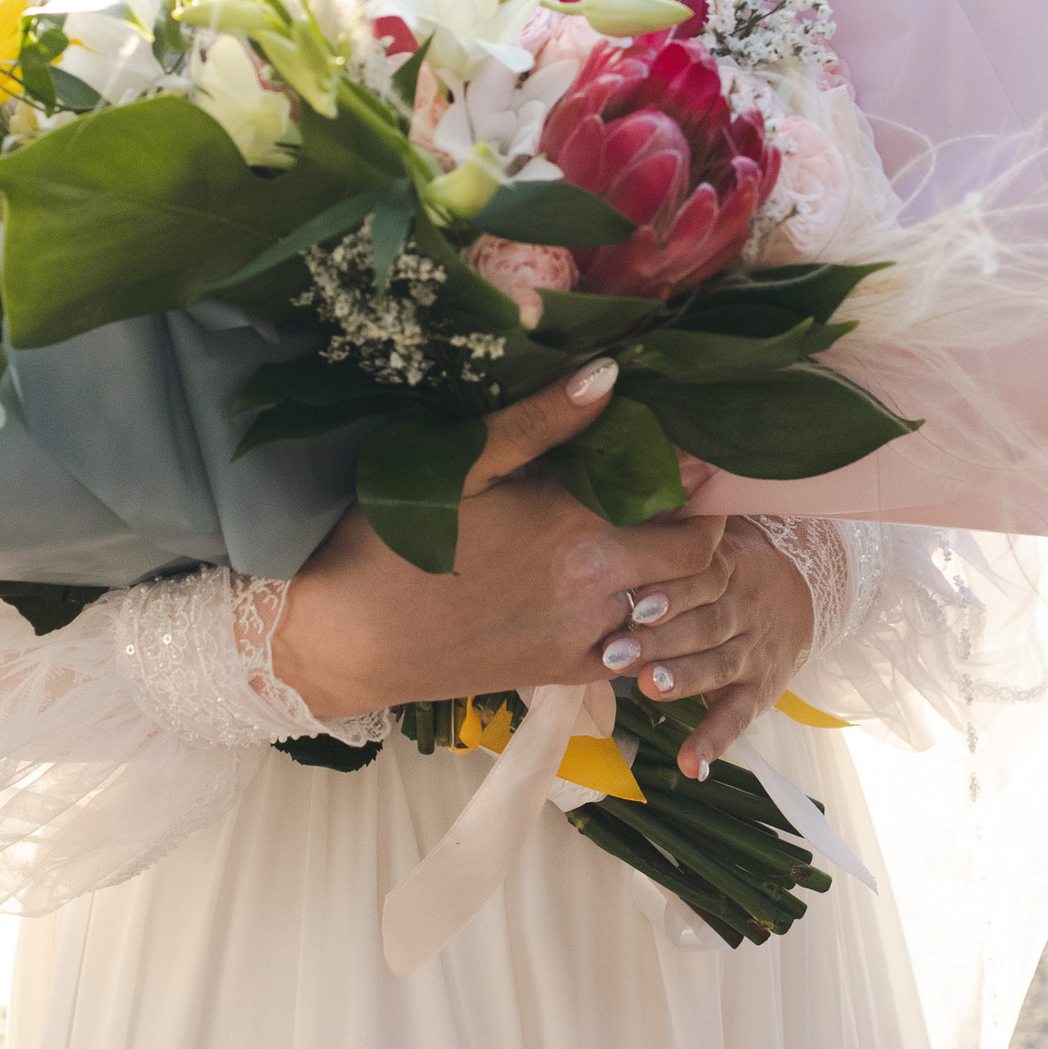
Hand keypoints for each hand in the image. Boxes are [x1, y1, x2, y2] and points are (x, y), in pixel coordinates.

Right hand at [271, 359, 728, 721]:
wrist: (347, 640)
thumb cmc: (394, 541)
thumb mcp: (463, 465)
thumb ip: (543, 422)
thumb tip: (610, 374)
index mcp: (579, 529)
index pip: (684, 500)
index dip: (697, 475)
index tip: (687, 454)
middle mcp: (600, 589)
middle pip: (698, 558)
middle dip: (700, 525)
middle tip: (675, 496)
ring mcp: (588, 639)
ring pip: (676, 607)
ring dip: (680, 577)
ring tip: (652, 542)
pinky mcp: (567, 673)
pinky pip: (639, 650)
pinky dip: (646, 622)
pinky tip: (618, 594)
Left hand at [607, 517, 812, 779]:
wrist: (804, 591)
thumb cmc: (729, 563)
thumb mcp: (715, 534)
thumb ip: (678, 523)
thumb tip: (637, 479)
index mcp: (727, 566)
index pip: (700, 578)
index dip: (670, 593)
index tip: (635, 603)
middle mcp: (742, 609)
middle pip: (703, 624)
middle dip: (659, 639)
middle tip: (614, 651)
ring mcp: (753, 651)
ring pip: (718, 665)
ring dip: (683, 679)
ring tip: (648, 688)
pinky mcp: (760, 689)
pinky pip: (738, 716)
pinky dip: (715, 742)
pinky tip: (691, 765)